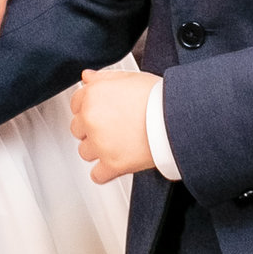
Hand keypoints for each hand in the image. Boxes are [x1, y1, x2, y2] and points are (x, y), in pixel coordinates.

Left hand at [68, 68, 159, 183]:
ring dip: (99, 150)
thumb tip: (87, 77)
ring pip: (85, 152)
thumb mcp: (130, 78)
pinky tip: (117, 164)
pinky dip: (106, 172)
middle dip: (92, 129)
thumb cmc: (158, 98)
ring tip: (119, 144)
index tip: (100, 113)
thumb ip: (104, 77)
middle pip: (78, 129)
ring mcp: (100, 143)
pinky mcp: (112, 164)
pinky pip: (97, 175)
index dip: (90, 108)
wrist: (176, 120)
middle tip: (113, 128)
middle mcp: (91, 119)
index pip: (76, 103)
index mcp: (93, 95)